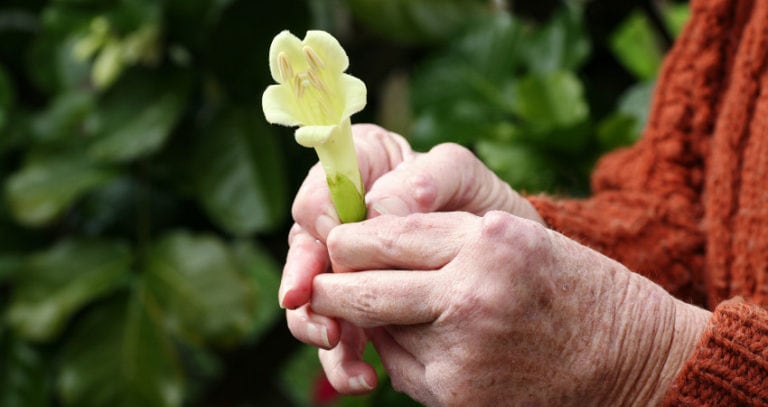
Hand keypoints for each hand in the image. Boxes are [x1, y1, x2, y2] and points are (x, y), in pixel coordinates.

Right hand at [281, 124, 542, 392]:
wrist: (504, 257)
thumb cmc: (479, 203)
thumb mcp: (461, 177)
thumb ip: (427, 176)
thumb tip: (378, 207)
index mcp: (354, 178)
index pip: (317, 197)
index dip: (320, 219)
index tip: (336, 240)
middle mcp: (339, 225)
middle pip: (302, 255)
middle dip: (306, 285)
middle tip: (322, 304)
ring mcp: (346, 273)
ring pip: (311, 303)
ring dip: (315, 326)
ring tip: (335, 343)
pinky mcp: (361, 313)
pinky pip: (340, 339)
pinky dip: (344, 362)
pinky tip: (364, 378)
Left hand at [311, 211, 710, 404]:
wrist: (629, 358)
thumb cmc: (570, 287)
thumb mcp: (516, 237)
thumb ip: (444, 239)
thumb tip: (367, 251)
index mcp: (487, 240)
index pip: (386, 235)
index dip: (350, 238)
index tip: (337, 241)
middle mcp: (471, 294)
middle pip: (366, 288)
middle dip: (331, 284)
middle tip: (317, 281)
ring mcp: (463, 351)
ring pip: (380, 331)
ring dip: (372, 321)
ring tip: (381, 310)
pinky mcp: (458, 395)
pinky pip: (403, 369)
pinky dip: (401, 354)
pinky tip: (427, 343)